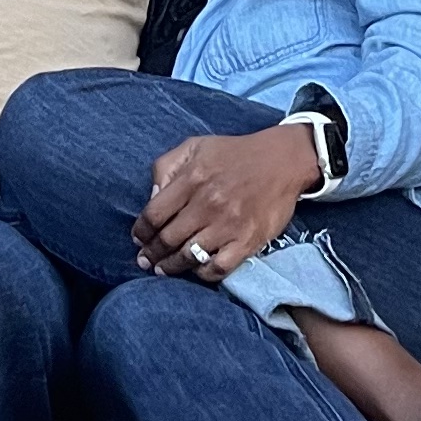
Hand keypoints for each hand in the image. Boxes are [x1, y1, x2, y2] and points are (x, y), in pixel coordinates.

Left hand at [134, 125, 321, 282]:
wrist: (283, 160)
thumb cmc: (234, 154)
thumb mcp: (195, 146)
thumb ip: (166, 167)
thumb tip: (151, 197)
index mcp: (192, 179)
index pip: (154, 214)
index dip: (140, 231)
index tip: (138, 239)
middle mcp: (208, 203)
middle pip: (168, 238)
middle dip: (151, 253)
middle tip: (145, 261)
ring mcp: (228, 224)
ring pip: (189, 256)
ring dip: (170, 267)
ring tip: (162, 270)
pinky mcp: (248, 240)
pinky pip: (218, 268)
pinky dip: (202, 274)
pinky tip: (196, 270)